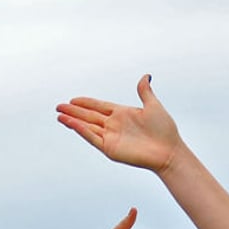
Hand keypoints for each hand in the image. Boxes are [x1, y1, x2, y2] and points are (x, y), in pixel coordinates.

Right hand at [56, 74, 183, 172]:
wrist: (169, 151)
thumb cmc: (164, 130)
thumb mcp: (153, 105)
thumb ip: (144, 92)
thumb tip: (145, 76)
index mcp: (122, 113)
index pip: (99, 106)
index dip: (85, 103)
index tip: (73, 100)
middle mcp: (114, 125)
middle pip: (89, 115)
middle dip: (74, 111)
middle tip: (59, 106)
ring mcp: (111, 137)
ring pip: (87, 126)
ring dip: (73, 121)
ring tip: (59, 116)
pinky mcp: (110, 148)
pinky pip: (92, 137)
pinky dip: (81, 130)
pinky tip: (71, 123)